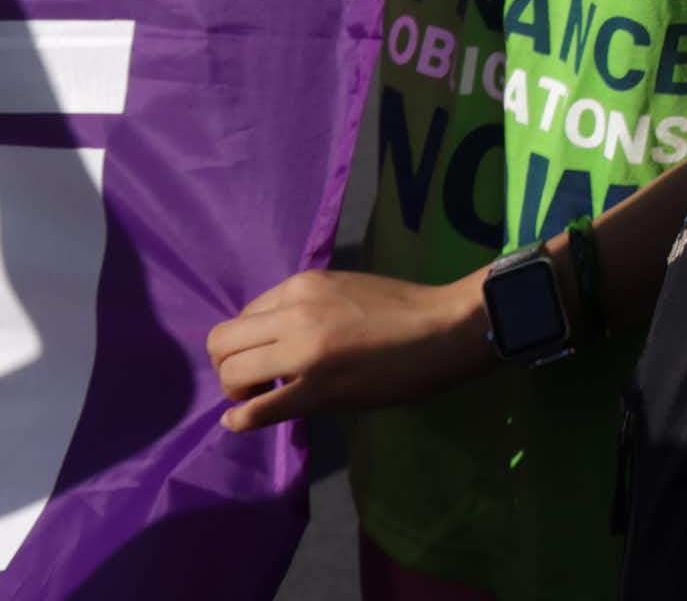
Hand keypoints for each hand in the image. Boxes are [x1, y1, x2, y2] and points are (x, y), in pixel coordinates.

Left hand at [208, 267, 487, 430]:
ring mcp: (303, 351)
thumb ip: (304, 307)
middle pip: (222, 342)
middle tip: (258, 380)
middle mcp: (295, 312)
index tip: (270, 357)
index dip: (249, 341)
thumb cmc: (404, 309)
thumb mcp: (345, 290)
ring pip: (230, 372)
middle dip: (230, 365)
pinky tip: (248, 420)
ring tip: (266, 396)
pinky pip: (253, 411)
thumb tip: (272, 338)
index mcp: (304, 284)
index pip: (243, 316)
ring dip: (237, 390)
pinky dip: (240, 419)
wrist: (445, 329)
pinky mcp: (315, 390)